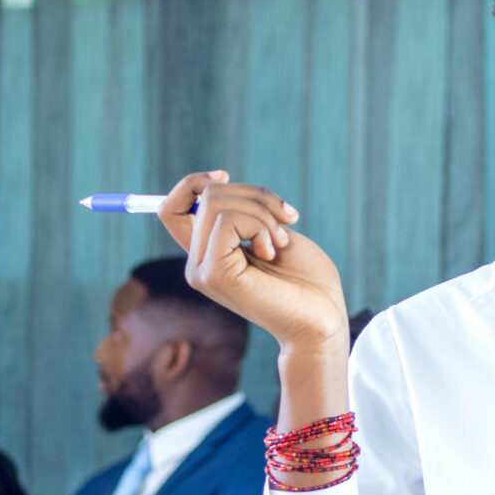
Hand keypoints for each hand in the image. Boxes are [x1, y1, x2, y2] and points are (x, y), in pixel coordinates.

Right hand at [159, 171, 347, 354]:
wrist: (323, 318)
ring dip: (261, 212)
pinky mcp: (214, 274)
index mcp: (208, 255)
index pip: (171, 208)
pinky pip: (227, 221)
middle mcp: (198, 264)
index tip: (225, 176)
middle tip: (286, 219)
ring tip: (280, 241)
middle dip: (254, 195)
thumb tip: (217, 182)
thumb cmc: (306, 278)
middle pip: (205, 196)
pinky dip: (259, 225)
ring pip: (215, 203)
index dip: (192, 183)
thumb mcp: (271, 230)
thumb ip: (241, 211)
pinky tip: (273, 250)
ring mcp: (202, 271)